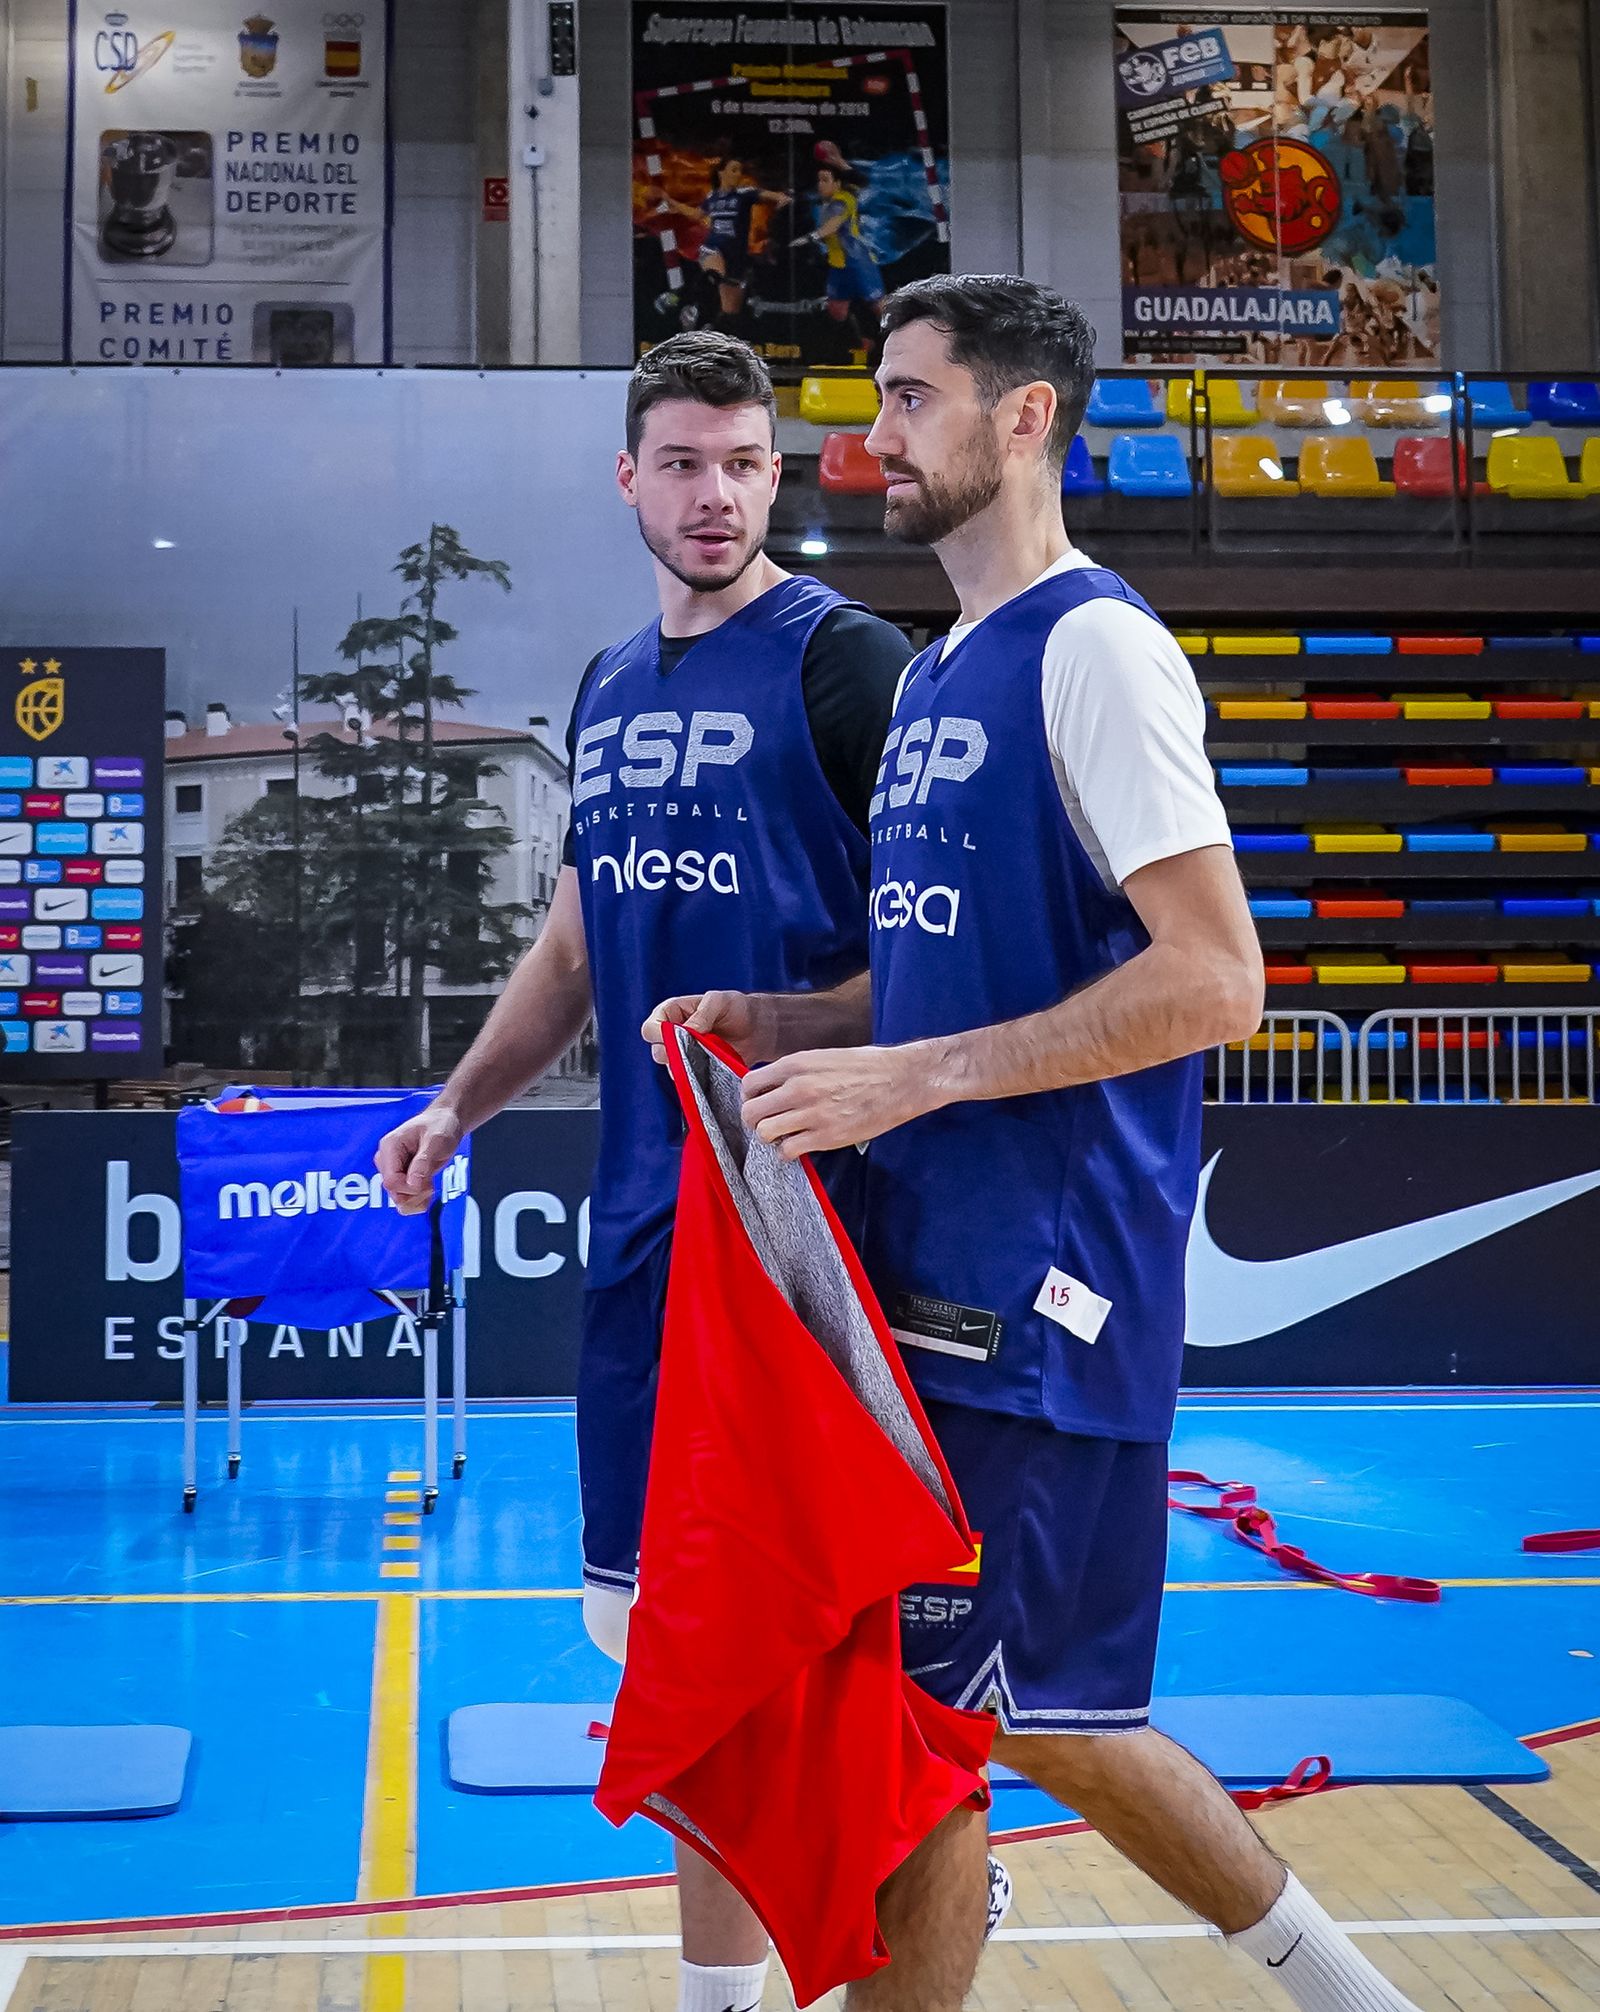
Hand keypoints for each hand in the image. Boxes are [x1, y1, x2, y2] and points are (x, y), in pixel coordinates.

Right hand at [375, 1105, 462, 1215]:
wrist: (445, 1122)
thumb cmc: (440, 1126)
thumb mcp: (436, 1141)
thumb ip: (424, 1162)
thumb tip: (413, 1184)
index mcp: (390, 1147)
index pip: (391, 1181)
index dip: (409, 1189)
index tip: (428, 1186)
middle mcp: (387, 1159)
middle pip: (393, 1190)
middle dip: (414, 1194)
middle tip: (431, 1186)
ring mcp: (393, 1168)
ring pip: (398, 1196)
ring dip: (417, 1197)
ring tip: (431, 1185)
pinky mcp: (401, 1175)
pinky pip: (404, 1196)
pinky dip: (418, 1198)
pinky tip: (428, 1189)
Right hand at [641, 990, 772, 1066]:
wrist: (757, 1028)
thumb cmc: (737, 1007)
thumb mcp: (719, 1002)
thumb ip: (701, 1014)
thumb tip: (687, 1031)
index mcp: (672, 1013)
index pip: (650, 1028)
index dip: (659, 1035)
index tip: (676, 1039)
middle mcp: (673, 1035)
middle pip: (658, 1052)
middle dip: (675, 1054)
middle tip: (695, 1050)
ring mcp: (685, 1054)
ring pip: (673, 1068)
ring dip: (690, 1065)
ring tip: (710, 1056)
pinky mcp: (697, 1069)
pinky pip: (689, 1079)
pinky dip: (699, 1076)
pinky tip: (713, 1067)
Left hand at [740, 1044, 938, 1157]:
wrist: (900, 1080)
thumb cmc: (865, 1066)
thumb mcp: (822, 1057)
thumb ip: (795, 1072)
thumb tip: (772, 1087)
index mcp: (796, 1064)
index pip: (749, 1084)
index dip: (752, 1096)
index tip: (762, 1101)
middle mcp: (798, 1088)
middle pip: (751, 1112)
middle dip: (755, 1119)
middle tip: (770, 1121)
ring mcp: (811, 1114)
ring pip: (764, 1133)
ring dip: (771, 1136)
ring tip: (786, 1134)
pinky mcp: (825, 1137)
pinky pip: (787, 1151)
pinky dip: (788, 1152)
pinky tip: (799, 1145)